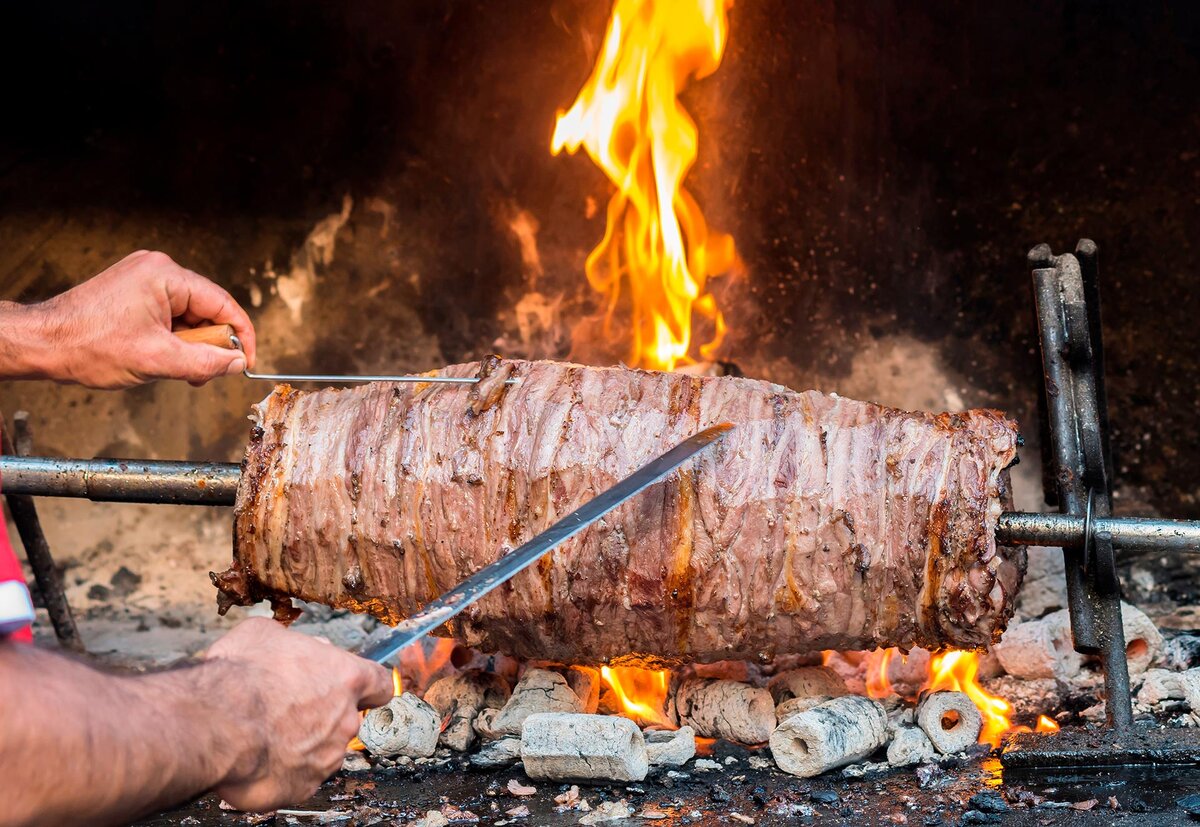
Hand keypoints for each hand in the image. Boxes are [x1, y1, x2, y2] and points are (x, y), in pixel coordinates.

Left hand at [30, 250, 257, 387]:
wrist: (43, 344)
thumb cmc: (89, 345)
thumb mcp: (158, 360)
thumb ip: (206, 362)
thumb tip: (236, 363)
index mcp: (166, 275)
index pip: (223, 303)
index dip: (240, 336)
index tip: (245, 362)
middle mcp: (157, 270)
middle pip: (206, 309)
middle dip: (208, 344)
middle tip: (201, 372)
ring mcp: (144, 279)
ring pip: (188, 315)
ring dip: (188, 344)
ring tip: (171, 366)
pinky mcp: (134, 292)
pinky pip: (169, 315)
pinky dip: (172, 339)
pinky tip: (160, 356)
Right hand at [205, 618, 392, 811]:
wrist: (214, 722)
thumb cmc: (241, 674)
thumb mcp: (266, 634)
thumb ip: (294, 643)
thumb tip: (296, 646)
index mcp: (346, 678)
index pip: (379, 685)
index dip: (367, 687)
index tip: (355, 690)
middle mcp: (345, 721)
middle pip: (346, 719)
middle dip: (323, 715)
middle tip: (286, 708)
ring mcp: (326, 759)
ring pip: (323, 752)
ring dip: (301, 744)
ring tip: (264, 734)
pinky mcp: (302, 788)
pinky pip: (297, 779)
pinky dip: (280, 771)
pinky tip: (256, 758)